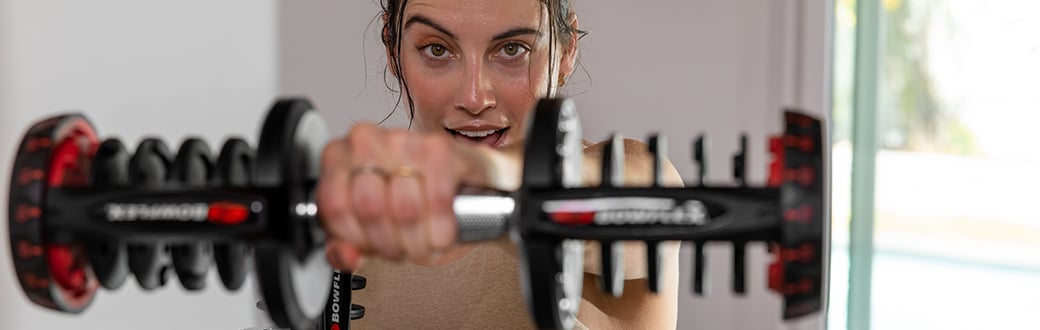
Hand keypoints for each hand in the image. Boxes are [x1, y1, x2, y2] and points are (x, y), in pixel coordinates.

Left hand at [316, 123, 495, 270]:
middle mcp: (366, 141)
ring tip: (424, 243)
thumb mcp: (368, 227)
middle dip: (391, 244)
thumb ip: (345, 246)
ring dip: (418, 241)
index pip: (335, 207)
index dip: (358, 239)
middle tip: (404, 249)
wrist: (463, 182)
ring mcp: (403, 139)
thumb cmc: (413, 198)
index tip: (373, 248)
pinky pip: (438, 200)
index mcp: (339, 156)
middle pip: (370, 209)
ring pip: (404, 208)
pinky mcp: (440, 148)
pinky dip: (442, 228)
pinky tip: (442, 234)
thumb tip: (345, 256)